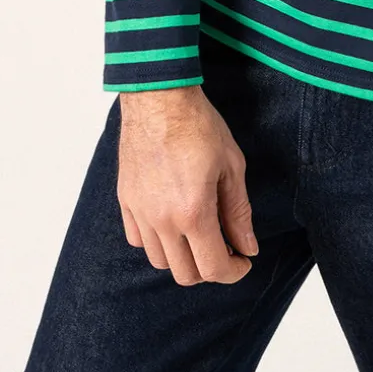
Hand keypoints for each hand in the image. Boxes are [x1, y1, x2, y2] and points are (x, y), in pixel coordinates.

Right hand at [117, 86, 259, 285]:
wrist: (160, 97)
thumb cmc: (198, 125)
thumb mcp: (231, 166)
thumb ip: (239, 212)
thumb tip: (247, 247)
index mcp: (193, 212)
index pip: (213, 268)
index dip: (234, 272)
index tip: (243, 261)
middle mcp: (162, 220)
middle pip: (185, 274)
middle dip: (210, 268)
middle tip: (225, 248)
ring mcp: (140, 211)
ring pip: (160, 261)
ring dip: (182, 257)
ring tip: (199, 234)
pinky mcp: (125, 200)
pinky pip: (138, 239)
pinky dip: (156, 241)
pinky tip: (172, 222)